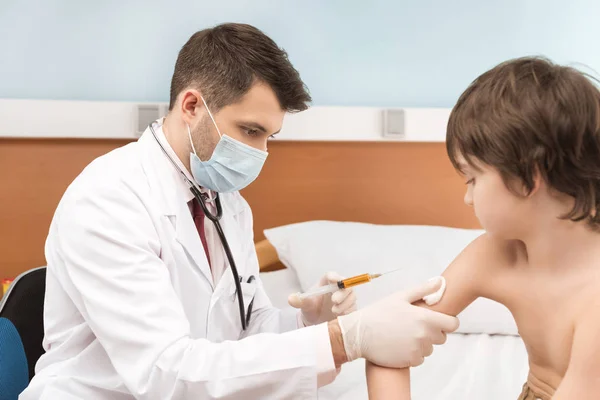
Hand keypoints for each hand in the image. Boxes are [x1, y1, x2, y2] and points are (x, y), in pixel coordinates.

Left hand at [288, 272, 356, 325]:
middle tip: (334, 300)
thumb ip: (299, 301)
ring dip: (345, 303)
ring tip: (334, 311)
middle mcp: (337, 288)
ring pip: (352, 295)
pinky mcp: (350, 307)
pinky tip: (341, 316)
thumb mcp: (304, 305)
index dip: (335, 277)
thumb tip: (290, 299)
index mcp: (326, 283)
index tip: (335, 280)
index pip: (332, 275)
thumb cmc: (311, 308)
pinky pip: (354, 307)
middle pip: (346, 284)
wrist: (316, 321)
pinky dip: (349, 311)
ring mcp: (345, 298)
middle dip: (342, 292)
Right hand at [337, 277, 458, 367]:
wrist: (360, 334)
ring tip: (404, 335)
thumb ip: (423, 290)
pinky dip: (413, 353)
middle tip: (414, 325)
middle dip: (433, 332)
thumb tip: (439, 282)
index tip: (438, 320)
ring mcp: (417, 350)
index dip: (448, 321)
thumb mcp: (400, 297)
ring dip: (422, 343)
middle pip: (442, 337)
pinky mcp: (410, 361)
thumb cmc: (379, 313)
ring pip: (430, 348)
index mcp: (425, 318)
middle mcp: (424, 335)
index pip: (453, 324)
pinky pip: (420, 359)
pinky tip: (399, 345)